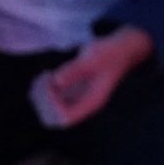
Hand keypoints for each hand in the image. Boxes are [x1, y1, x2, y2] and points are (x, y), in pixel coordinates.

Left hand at [29, 26, 152, 128]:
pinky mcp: (77, 86)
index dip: (54, 107)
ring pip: (57, 105)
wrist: (122, 46)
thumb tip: (56, 81)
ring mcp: (81, 95)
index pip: (66, 118)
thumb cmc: (109, 53)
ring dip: (45, 95)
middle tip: (41, 83)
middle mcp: (85, 102)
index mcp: (91, 102)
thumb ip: (74, 71)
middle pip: (59, 115)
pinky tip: (46, 75)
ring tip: (42, 78)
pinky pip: (59, 94)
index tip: (51, 88)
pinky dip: (50, 87)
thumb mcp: (91, 60)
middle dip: (46, 102)